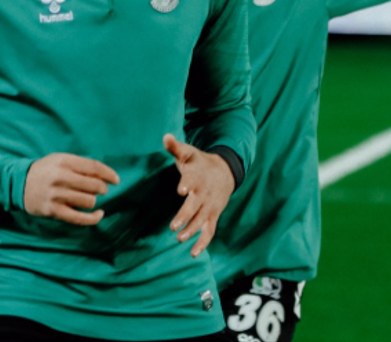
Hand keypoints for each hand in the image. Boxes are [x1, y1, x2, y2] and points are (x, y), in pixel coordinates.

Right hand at [23, 153, 119, 225]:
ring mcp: (56, 195)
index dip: (108, 174)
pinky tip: (99, 214)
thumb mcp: (60, 160)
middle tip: (100, 190)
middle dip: (102, 188)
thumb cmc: (46, 171)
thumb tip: (105, 177)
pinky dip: (93, 218)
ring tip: (88, 198)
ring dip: (93, 201)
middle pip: (94, 185)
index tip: (116, 180)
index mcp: (63, 161)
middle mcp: (60, 177)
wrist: (19, 183)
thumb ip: (81, 165)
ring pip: (89, 201)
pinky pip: (80, 218)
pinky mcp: (53, 211)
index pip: (93, 167)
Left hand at [164, 133, 234, 257]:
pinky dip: (203, 242)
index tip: (181, 190)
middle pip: (196, 206)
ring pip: (202, 220)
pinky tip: (193, 253)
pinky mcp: (213, 215)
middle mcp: (205, 192)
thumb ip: (175, 147)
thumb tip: (165, 136)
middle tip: (173, 226)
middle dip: (185, 215)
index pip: (192, 180)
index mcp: (197, 176)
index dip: (187, 184)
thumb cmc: (200, 163)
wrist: (226, 171)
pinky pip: (209, 230)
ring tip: (180, 239)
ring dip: (192, 230)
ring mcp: (210, 206)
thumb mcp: (188, 153)